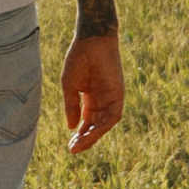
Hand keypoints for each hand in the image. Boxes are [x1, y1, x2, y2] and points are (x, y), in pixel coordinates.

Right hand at [61, 30, 123, 153]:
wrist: (92, 39)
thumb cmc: (79, 58)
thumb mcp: (70, 86)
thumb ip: (71, 106)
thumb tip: (70, 127)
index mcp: (90, 97)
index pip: (86, 121)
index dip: (79, 134)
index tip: (70, 146)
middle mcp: (102, 100)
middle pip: (95, 125)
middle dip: (85, 138)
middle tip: (73, 149)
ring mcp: (111, 97)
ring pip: (104, 124)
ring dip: (93, 136)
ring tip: (79, 144)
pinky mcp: (118, 94)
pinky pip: (112, 116)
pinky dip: (102, 126)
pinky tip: (91, 133)